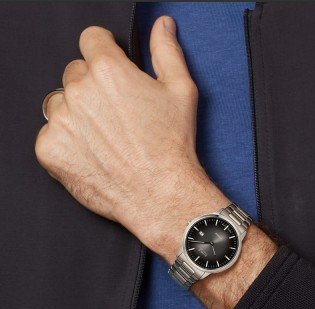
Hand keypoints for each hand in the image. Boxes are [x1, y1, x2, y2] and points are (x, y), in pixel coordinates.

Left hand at [35, 17, 228, 262]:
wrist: (160, 192)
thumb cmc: (171, 145)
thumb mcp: (180, 92)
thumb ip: (166, 52)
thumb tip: (162, 26)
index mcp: (108, 70)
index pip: (91, 39)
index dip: (104, 51)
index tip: (110, 66)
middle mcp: (79, 91)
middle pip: (75, 73)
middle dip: (93, 86)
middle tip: (115, 114)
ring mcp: (61, 121)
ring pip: (60, 103)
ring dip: (76, 113)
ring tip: (104, 137)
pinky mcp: (50, 149)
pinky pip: (50, 134)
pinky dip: (67, 141)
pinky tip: (92, 153)